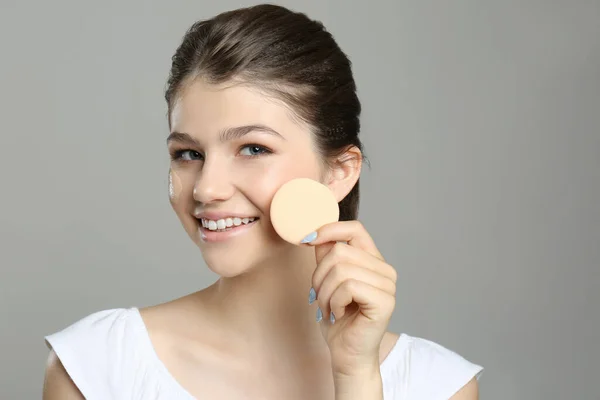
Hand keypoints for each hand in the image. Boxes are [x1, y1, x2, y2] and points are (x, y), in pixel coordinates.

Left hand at [303, 220, 396, 378]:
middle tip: (320, 297)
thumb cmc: (338, 319)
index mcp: (373, 261)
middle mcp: (385, 270)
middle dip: (320, 275)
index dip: (329, 230)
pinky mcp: (385, 301)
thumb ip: (326, 256)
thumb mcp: (326, 281)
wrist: (346, 354)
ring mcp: (388, 285)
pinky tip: (339, 314)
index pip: (355, 228)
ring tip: (329, 308)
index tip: (307, 240)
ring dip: (325, 292)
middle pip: (340, 250)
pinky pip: (348, 287)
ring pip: (341, 269)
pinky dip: (335, 302)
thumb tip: (314, 232)